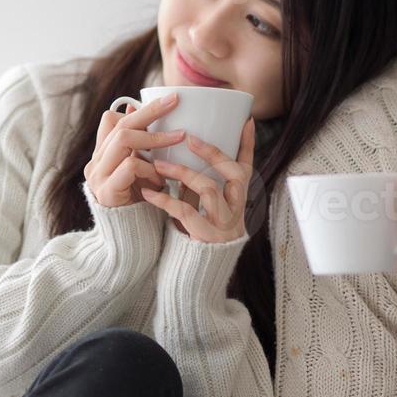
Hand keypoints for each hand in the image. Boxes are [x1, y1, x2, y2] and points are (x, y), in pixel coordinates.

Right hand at [84, 93, 186, 207]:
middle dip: (150, 110)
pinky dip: (150, 168)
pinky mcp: (106, 193)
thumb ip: (142, 149)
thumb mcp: (143, 173)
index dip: (136, 110)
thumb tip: (142, 114)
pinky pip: (130, 166)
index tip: (165, 102)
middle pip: (120, 124)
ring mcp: (98, 177)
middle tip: (175, 101)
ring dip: (155, 138)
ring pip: (123, 139)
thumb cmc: (141, 205)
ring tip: (179, 138)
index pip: (110, 120)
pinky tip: (161, 180)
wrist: (129, 244)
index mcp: (102, 155)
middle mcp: (95, 163)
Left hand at [143, 118, 254, 242]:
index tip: (246, 120)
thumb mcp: (204, 208)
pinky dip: (165, 200)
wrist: (197, 276)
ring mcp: (224, 224)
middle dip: (213, 153)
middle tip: (189, 138)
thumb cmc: (197, 235)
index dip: (248, 144)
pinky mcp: (207, 238)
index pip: (246, 167)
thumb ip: (198, 185)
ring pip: (209, 190)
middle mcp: (236, 210)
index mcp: (237, 200)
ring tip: (158, 165)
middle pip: (234, 174)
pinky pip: (186, 213)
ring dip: (182, 173)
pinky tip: (148, 193)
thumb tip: (183, 153)